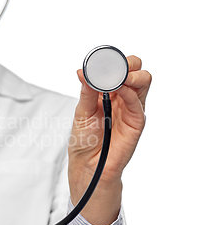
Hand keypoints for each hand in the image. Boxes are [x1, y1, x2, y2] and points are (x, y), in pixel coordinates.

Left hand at [68, 55, 151, 224]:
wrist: (88, 164)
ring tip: (118, 77)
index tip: (101, 60)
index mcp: (108, 92)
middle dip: (127, 63)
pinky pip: (138, 102)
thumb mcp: (82, 111)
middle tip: (114, 66)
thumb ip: (87, 91)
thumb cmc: (84, 139)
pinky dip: (130, 91)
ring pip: (143, 81)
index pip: (118, 68)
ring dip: (132, 74)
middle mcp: (122, 97)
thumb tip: (83, 70)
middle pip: (136, 70)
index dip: (113, 61)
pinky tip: (120, 89)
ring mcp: (131, 108)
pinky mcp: (136, 122)